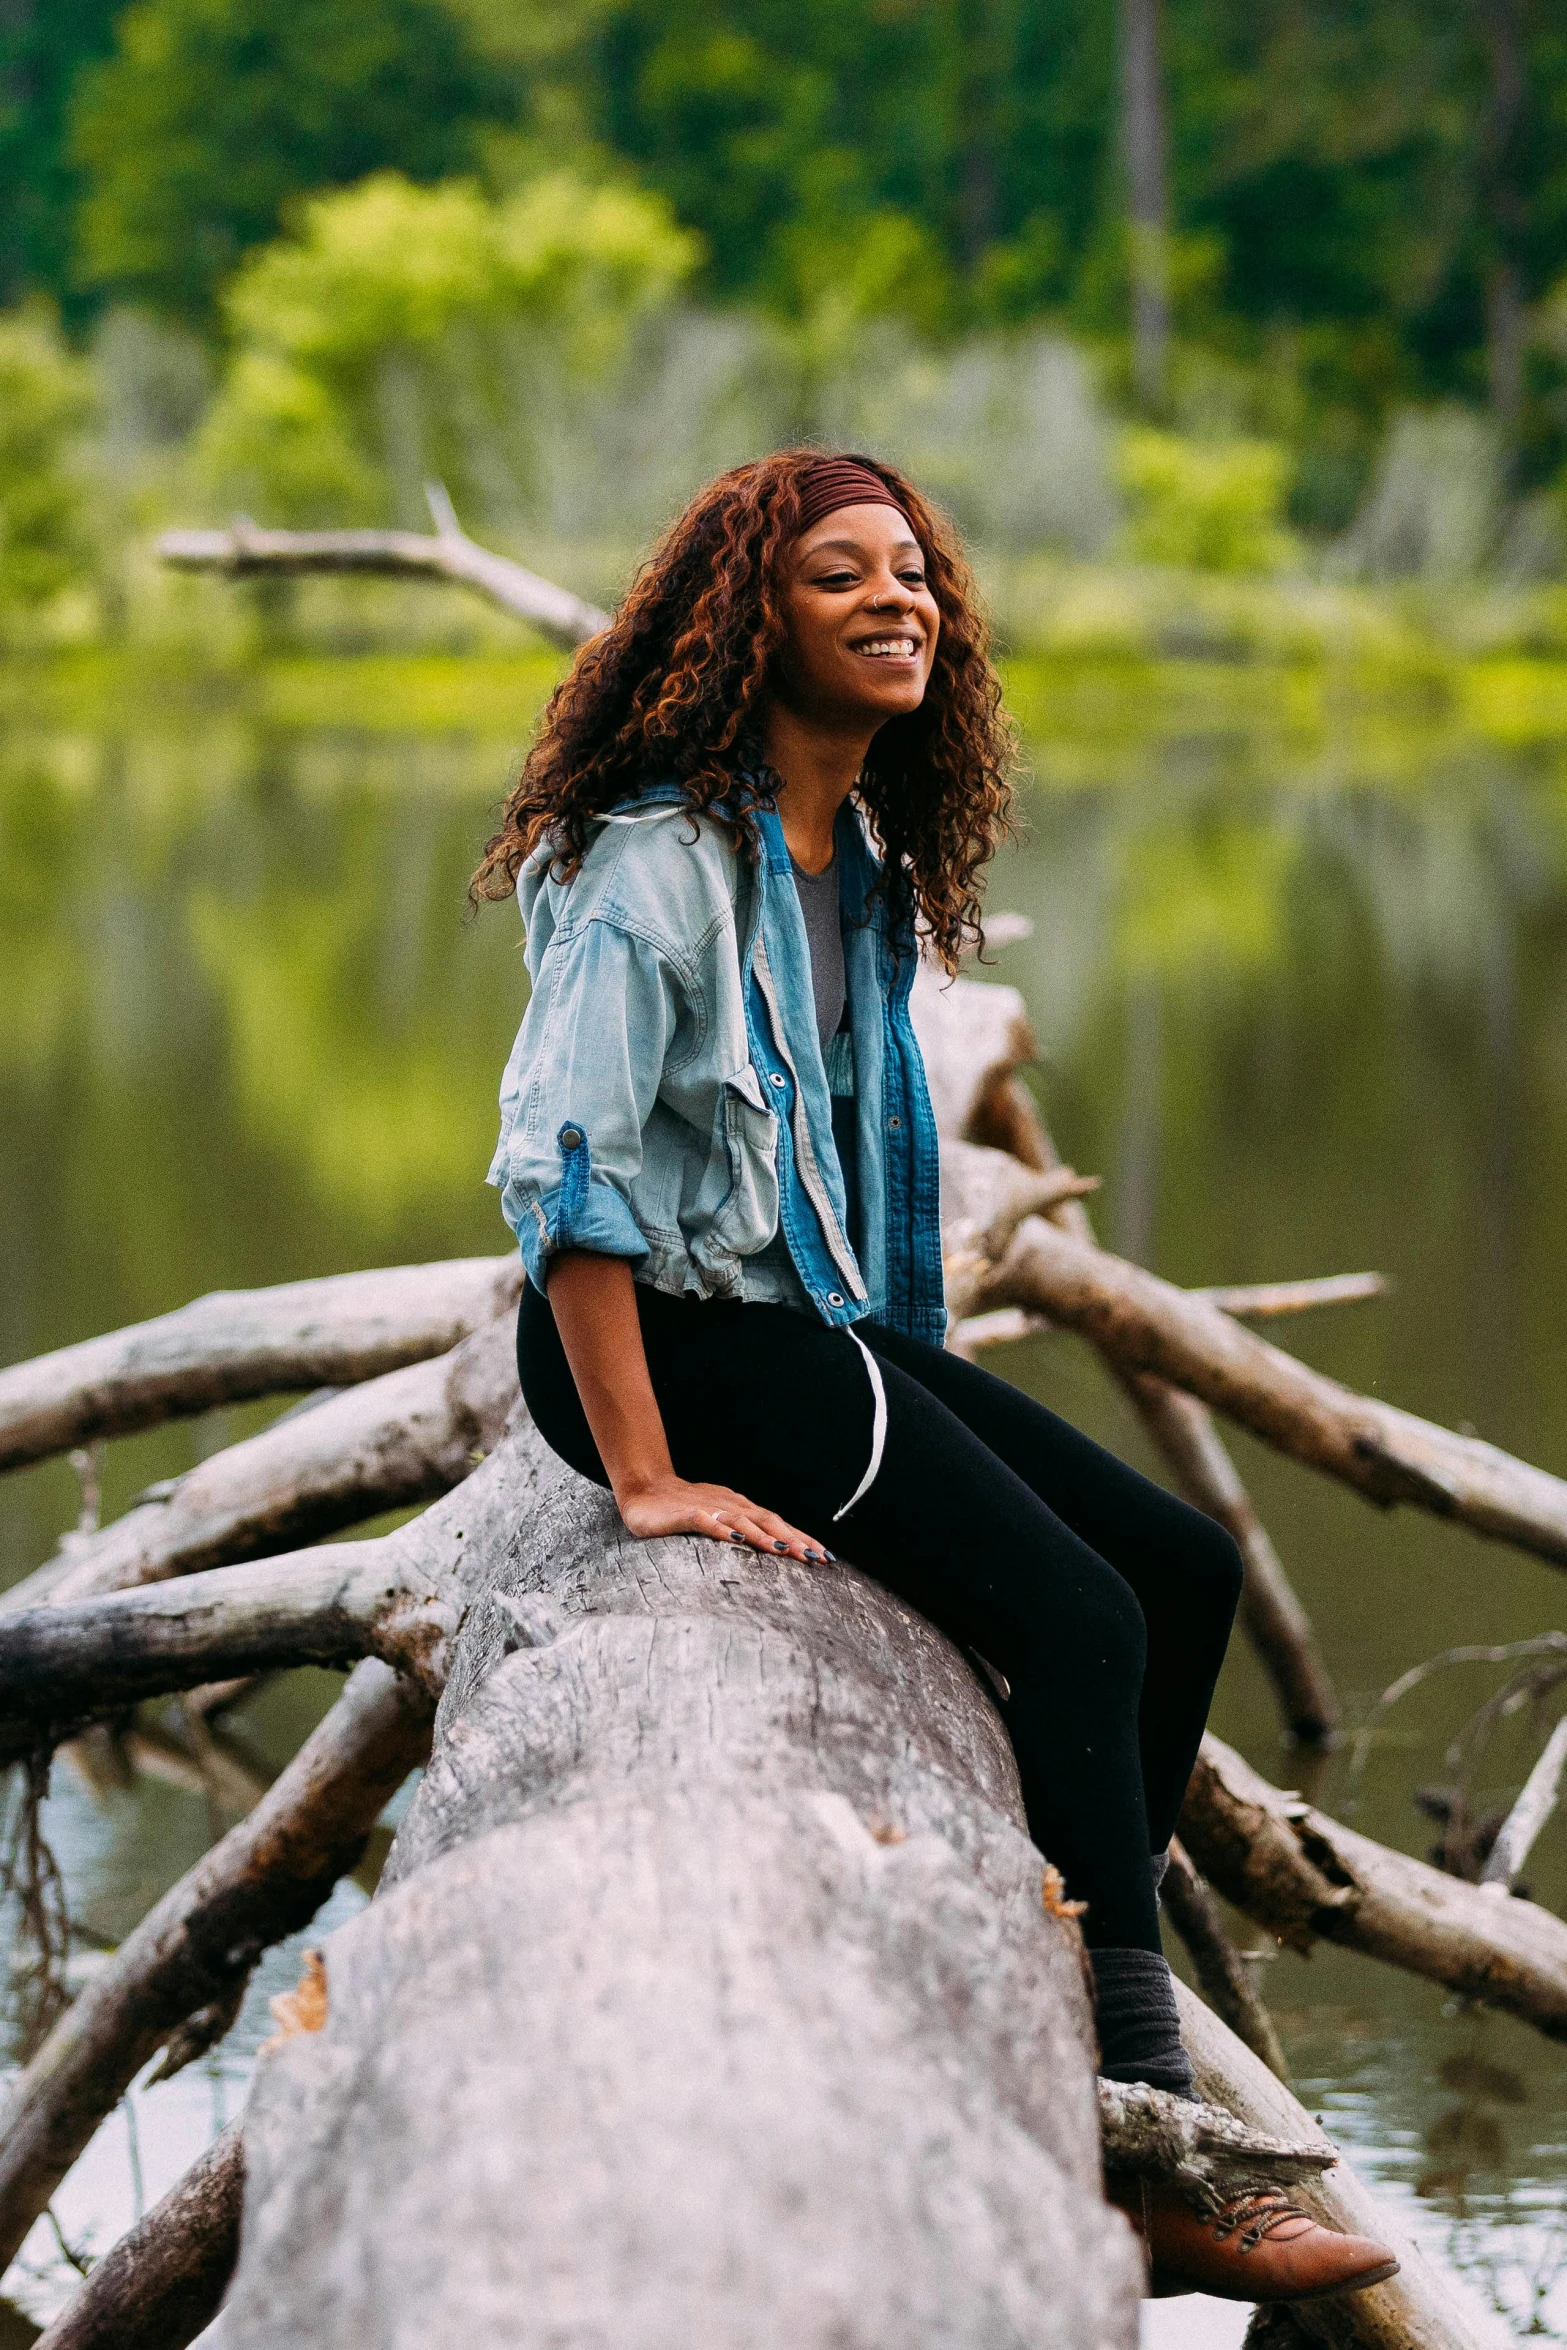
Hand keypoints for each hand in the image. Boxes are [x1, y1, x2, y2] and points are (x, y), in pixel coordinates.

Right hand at [616, 1474, 833, 1565]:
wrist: (644, 1489)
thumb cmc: (684, 1507)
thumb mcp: (719, 1520)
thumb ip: (743, 1532)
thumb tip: (776, 1550)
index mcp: (741, 1510)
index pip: (779, 1524)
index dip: (802, 1539)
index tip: (826, 1557)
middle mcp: (731, 1506)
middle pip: (769, 1522)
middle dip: (794, 1540)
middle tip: (815, 1558)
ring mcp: (709, 1509)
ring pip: (742, 1522)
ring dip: (765, 1537)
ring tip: (785, 1552)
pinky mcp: (685, 1514)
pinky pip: (706, 1522)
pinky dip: (722, 1530)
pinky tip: (735, 1540)